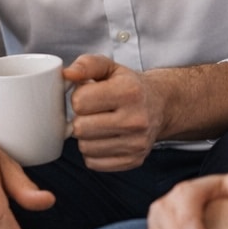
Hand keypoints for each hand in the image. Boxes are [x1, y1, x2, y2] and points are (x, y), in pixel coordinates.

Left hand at [65, 55, 164, 171]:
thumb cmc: (128, 85)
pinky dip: (93, 153)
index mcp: (129, 92)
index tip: (88, 95)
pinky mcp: (134, 160)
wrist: (160, 105)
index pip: (80, 102)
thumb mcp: (109, 67)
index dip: (78, 97)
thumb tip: (67, 75)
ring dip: (85, 137)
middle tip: (91, 112)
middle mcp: (136, 120)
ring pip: (85, 148)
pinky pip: (94, 163)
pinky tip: (103, 139)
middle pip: (80, 128)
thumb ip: (86, 65)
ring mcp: (136, 144)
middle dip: (80, 118)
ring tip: (98, 125)